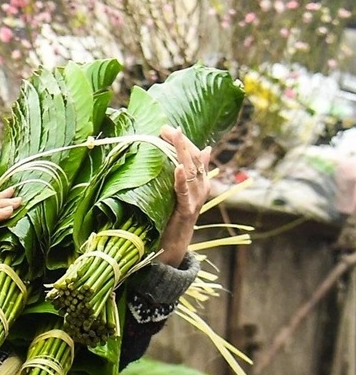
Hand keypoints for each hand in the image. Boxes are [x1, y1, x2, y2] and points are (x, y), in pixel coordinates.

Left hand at [159, 125, 212, 266]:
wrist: (173, 248)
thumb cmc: (172, 218)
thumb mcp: (179, 193)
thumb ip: (187, 174)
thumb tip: (205, 149)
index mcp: (199, 182)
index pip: (195, 155)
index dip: (184, 141)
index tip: (170, 128)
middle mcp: (201, 188)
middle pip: (195, 159)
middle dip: (182, 141)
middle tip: (168, 127)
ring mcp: (196, 199)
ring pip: (191, 171)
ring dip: (182, 152)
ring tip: (175, 136)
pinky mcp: (187, 211)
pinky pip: (184, 192)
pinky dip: (181, 179)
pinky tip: (177, 168)